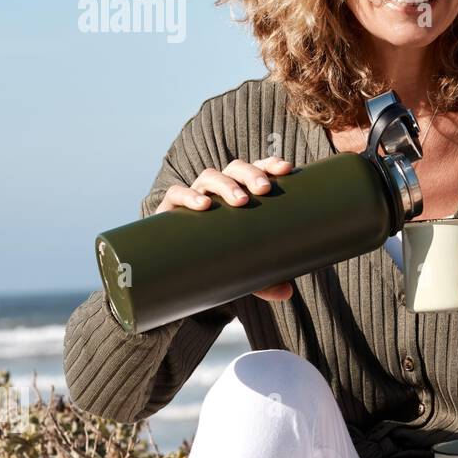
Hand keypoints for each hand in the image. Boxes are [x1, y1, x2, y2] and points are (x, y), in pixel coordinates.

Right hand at [153, 156, 296, 301]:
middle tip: (264, 189)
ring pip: (210, 176)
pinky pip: (176, 193)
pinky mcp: (171, 210)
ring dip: (226, 183)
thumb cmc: (222, 259)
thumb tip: (286, 292)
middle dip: (251, 174)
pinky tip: (203, 205)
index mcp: (241, 192)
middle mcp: (219, 189)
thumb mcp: (246, 269)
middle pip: (236, 169)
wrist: (180, 269)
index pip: (258, 169)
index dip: (270, 165)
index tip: (286, 170)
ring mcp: (195, 196)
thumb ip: (266, 280)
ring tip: (240, 201)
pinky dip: (189, 195)